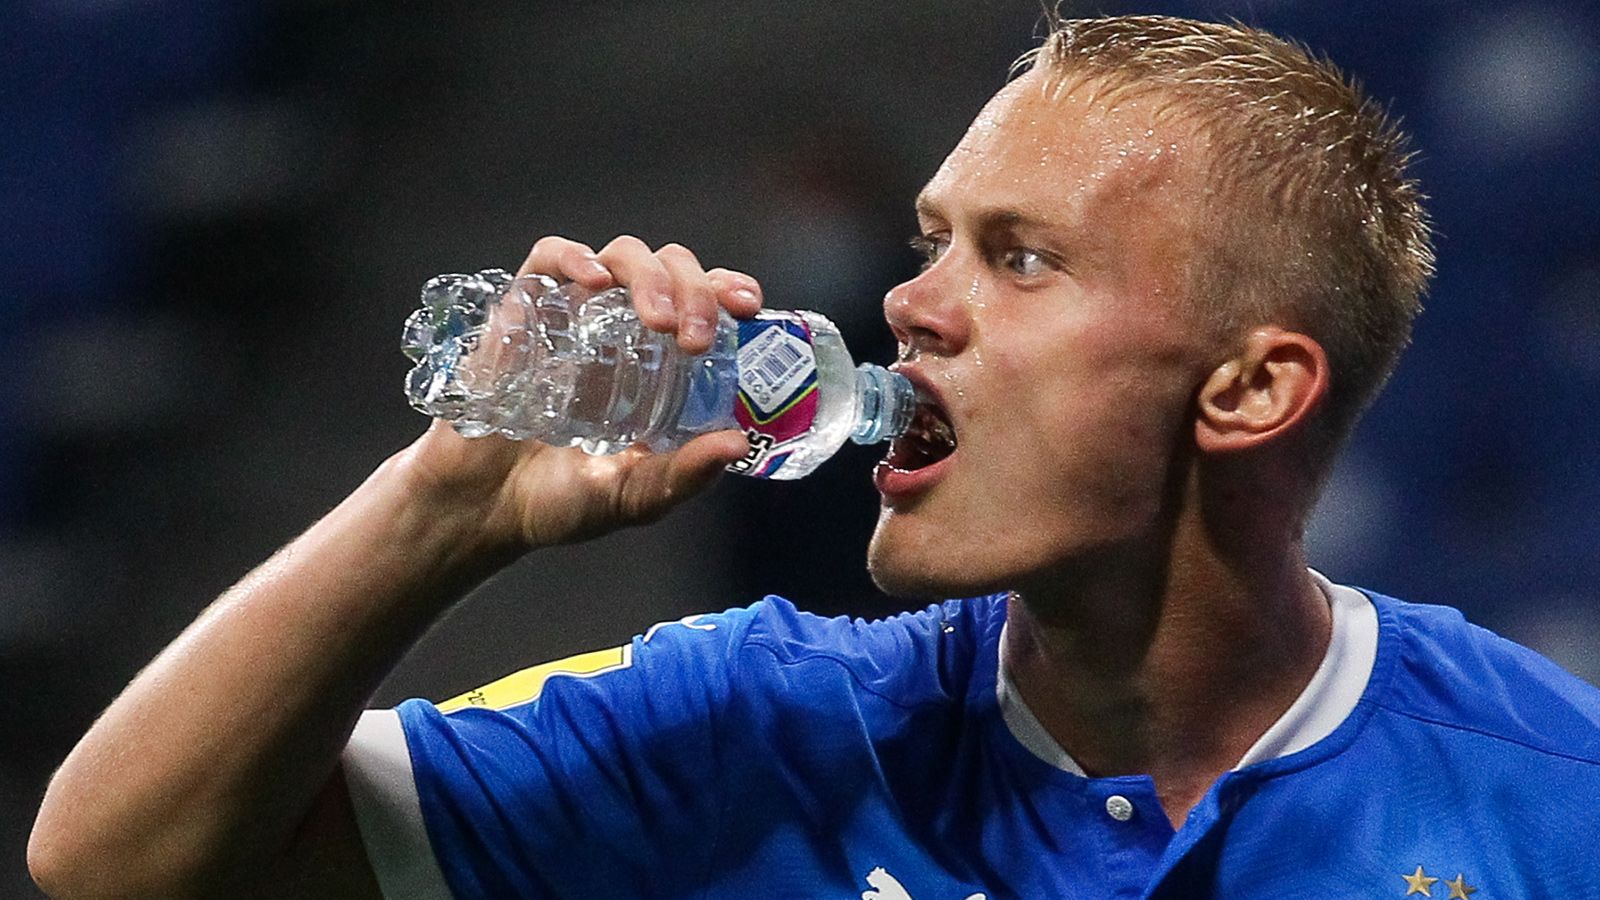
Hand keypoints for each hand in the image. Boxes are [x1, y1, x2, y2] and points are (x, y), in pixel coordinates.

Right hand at [396, 236, 763, 552]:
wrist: (483, 509)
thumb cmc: (561, 500)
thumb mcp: (634, 496)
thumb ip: (683, 475)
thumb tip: (738, 443)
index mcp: (658, 361)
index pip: (703, 300)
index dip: (727, 289)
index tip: (749, 306)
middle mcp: (621, 327)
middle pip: (670, 268)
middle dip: (695, 289)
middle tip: (695, 338)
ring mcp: (572, 314)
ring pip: (622, 255)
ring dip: (649, 276)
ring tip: (658, 321)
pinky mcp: (521, 310)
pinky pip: (547, 259)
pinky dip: (573, 257)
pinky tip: (594, 281)